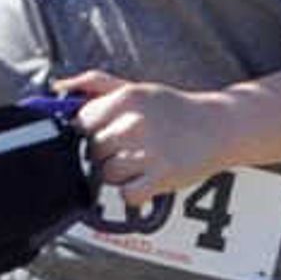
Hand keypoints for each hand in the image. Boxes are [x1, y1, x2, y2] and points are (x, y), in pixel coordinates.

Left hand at [60, 71, 246, 206]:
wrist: (221, 126)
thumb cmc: (173, 109)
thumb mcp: (137, 88)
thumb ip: (96, 84)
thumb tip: (59, 87)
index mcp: (126, 98)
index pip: (81, 122)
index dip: (92, 132)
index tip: (109, 132)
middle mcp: (135, 122)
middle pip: (94, 151)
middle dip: (108, 153)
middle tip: (133, 146)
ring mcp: (149, 151)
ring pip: (108, 174)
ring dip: (123, 173)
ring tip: (144, 160)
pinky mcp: (162, 177)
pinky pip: (127, 194)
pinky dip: (136, 192)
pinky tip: (150, 177)